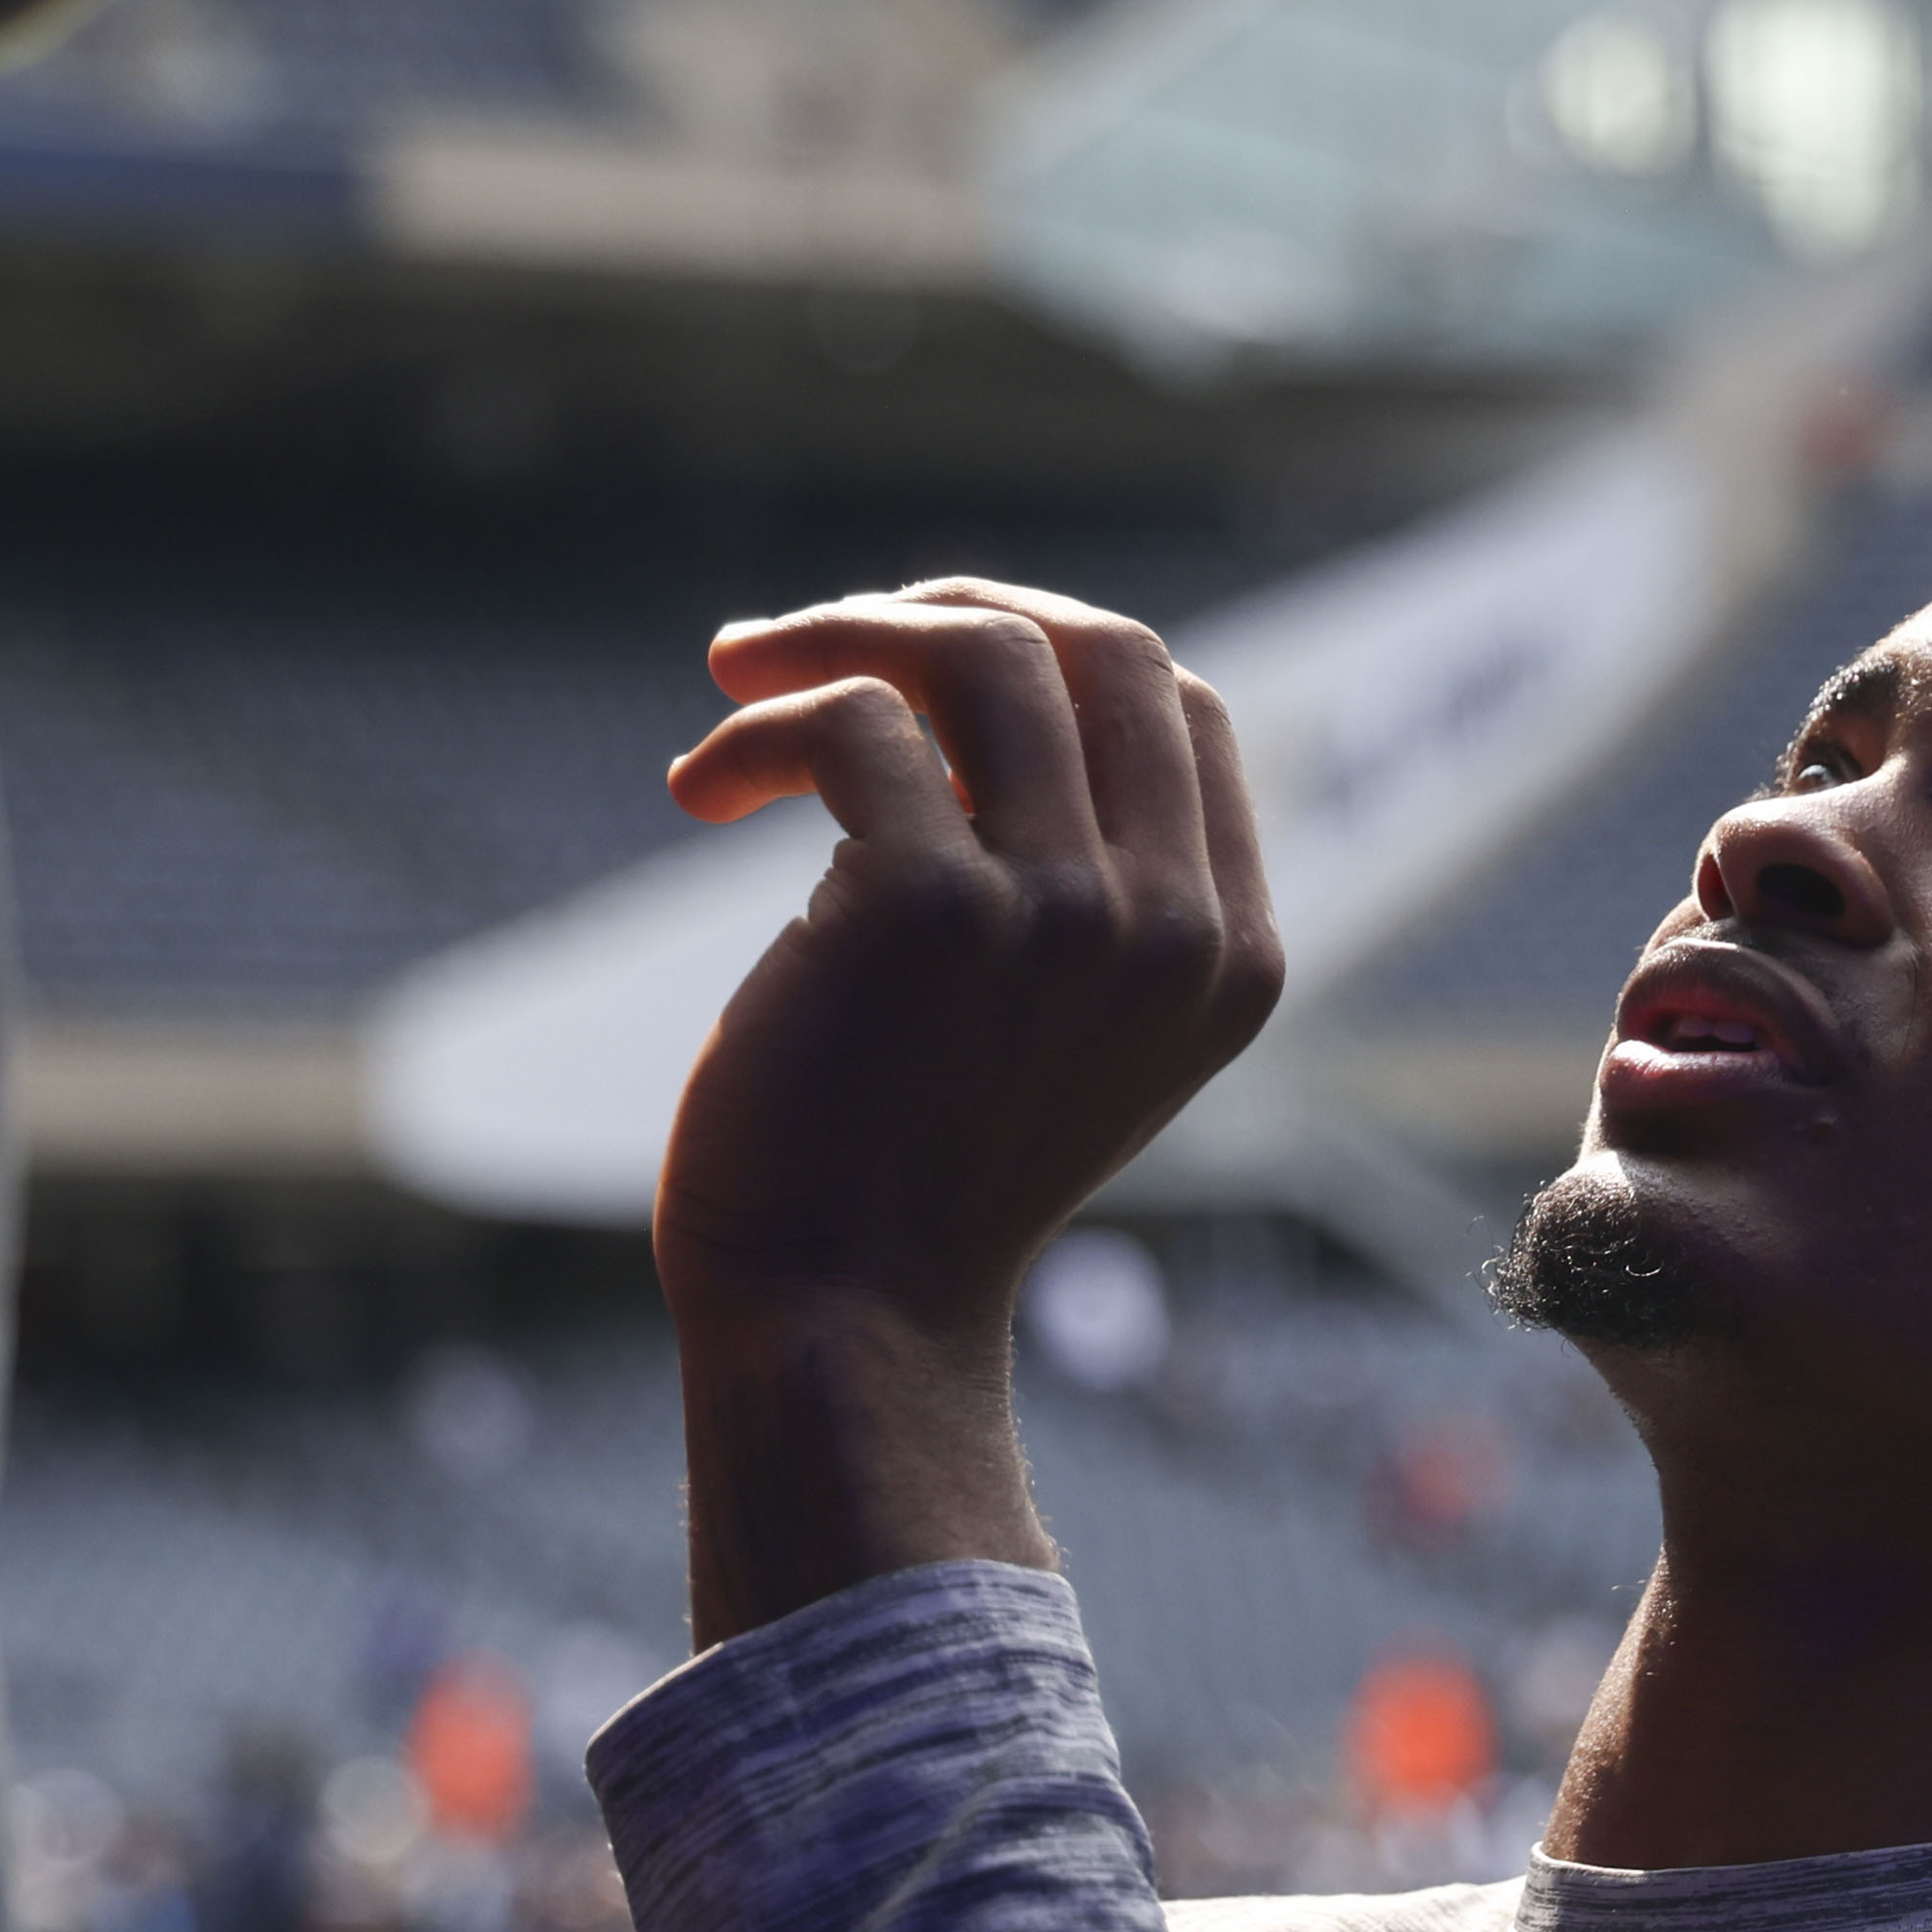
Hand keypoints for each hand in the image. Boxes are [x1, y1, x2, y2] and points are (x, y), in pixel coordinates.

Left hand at [653, 582, 1281, 1637]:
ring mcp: (1066, 909)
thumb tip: (975, 675)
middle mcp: (1173, 924)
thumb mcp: (1050, 1026)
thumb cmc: (911, 1178)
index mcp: (1233, 953)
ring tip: (738, 677)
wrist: (840, 1323)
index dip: (1048, 648)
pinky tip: (698, 789)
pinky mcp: (932, 904)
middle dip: (945, 609)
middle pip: (1100, 647)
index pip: (1181, 705)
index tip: (920, 671)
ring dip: (835, 632)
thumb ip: (1079, 884)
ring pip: (974, 652)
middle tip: (820, 641)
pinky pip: (850, 722)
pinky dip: (759, 727)